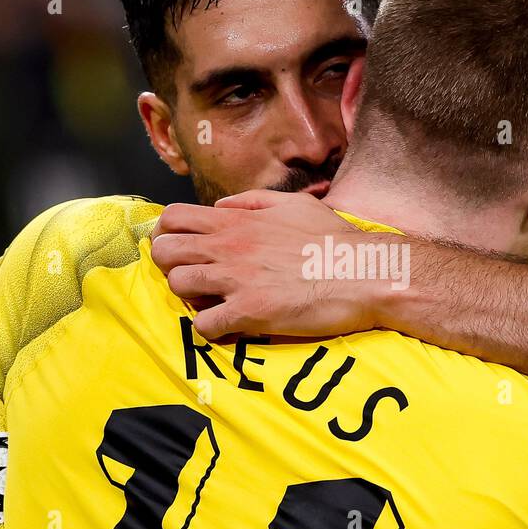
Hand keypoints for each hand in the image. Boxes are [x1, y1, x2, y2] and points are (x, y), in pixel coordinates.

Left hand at [150, 190, 396, 338]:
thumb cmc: (333, 240)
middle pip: (164, 251)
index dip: (167, 233)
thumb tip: (221, 206)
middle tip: (192, 277)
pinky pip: (204, 324)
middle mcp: (230, 246)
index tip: (181, 248)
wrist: (363, 273)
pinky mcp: (249, 312)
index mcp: (238, 220)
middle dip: (170, 265)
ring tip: (212, 301)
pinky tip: (230, 324)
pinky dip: (211, 327)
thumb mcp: (294, 205)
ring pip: (178, 285)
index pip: (173, 217)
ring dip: (189, 296)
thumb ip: (253, 201)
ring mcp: (237, 279)